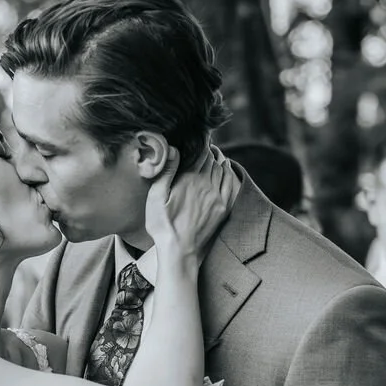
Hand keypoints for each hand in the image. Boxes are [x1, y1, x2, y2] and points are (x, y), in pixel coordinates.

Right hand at [147, 146, 239, 262]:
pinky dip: (228, 171)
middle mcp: (206, 184)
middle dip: (207, 149)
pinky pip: (229, 182)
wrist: (179, 252)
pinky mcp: (223, 207)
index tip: (199, 133)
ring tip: (212, 152)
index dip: (200, 141)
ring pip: (220, 168)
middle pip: (210, 159)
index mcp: (189, 179)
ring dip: (217, 158)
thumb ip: (166, 172)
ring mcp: (217, 196)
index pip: (200, 152)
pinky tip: (224, 166)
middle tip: (203, 142)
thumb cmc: (162, 226)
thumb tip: (174, 149)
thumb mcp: (156, 198)